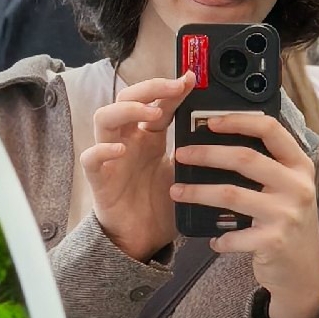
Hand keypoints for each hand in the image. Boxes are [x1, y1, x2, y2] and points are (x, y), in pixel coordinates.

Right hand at [81, 72, 192, 262]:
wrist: (144, 238)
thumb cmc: (161, 203)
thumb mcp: (184, 172)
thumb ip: (195, 151)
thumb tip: (227, 134)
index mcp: (148, 136)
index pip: (156, 102)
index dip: (171, 89)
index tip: (192, 79)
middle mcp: (127, 140)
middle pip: (126, 98)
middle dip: (150, 88)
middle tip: (174, 88)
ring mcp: (111, 156)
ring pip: (104, 118)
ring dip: (126, 110)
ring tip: (151, 114)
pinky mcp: (99, 179)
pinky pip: (91, 158)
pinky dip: (103, 150)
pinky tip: (119, 149)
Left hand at [171, 111, 318, 317]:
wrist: (304, 271)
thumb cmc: (289, 222)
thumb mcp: (289, 188)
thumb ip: (268, 166)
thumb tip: (221, 141)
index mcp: (300, 166)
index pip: (271, 130)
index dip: (239, 121)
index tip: (210, 122)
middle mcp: (297, 186)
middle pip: (244, 159)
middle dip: (207, 154)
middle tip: (182, 154)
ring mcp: (287, 214)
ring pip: (231, 194)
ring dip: (198, 192)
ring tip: (177, 191)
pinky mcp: (274, 241)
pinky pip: (233, 235)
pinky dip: (219, 238)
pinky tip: (213, 239)